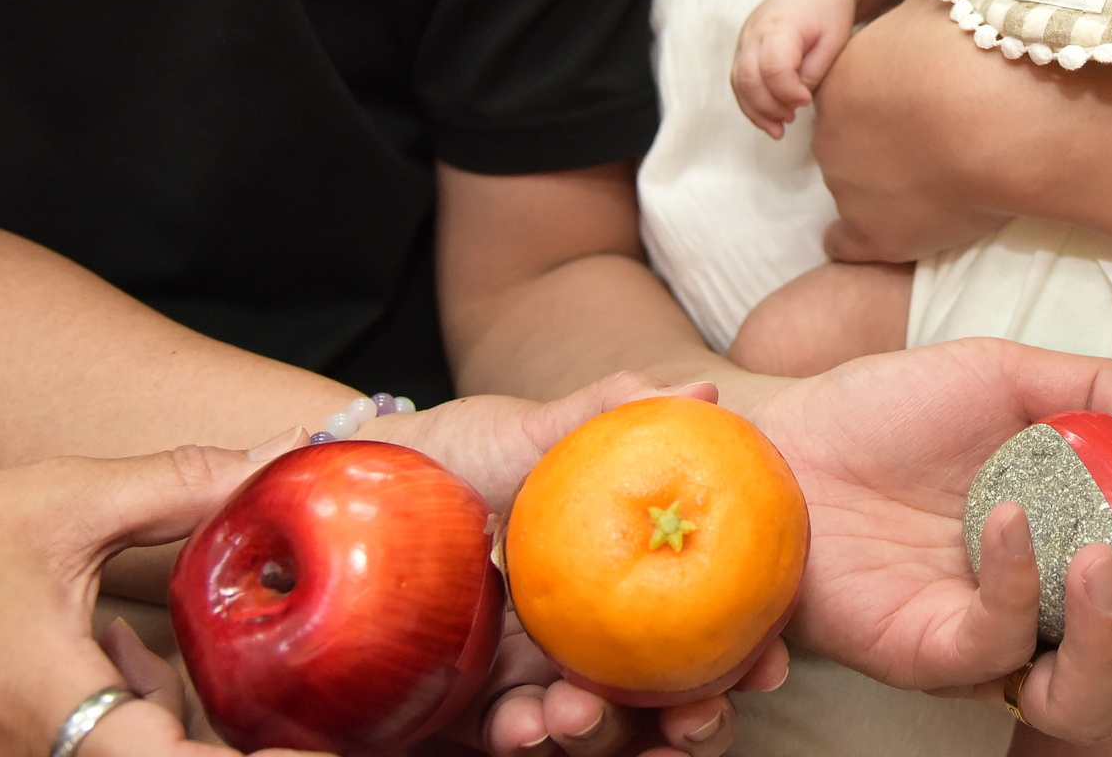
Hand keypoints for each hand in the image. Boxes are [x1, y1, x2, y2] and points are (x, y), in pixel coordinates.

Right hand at [0, 446, 319, 756]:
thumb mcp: (52, 506)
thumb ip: (176, 487)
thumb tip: (281, 458)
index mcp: (50, 713)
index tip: (325, 749)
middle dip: (222, 727)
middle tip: (262, 679)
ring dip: (168, 721)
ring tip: (135, 646)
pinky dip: (125, 725)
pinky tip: (101, 663)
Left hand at [358, 377, 783, 755]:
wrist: (341, 481)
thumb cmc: (447, 450)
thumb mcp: (531, 427)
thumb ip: (608, 412)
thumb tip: (702, 389)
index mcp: (611, 588)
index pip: (694, 637)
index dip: (741, 661)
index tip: (770, 663)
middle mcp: (575, 645)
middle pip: (655, 705)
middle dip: (688, 726)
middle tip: (694, 719)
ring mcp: (517, 684)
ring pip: (587, 736)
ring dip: (598, 739)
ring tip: (569, 717)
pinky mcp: (454, 714)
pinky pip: (505, 743)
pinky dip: (522, 742)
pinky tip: (518, 728)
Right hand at [732, 0, 857, 137]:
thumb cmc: (828, 10)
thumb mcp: (834, 40)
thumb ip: (814, 72)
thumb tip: (796, 100)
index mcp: (780, 26)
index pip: (773, 68)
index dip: (788, 92)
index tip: (807, 101)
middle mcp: (754, 32)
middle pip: (749, 79)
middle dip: (769, 107)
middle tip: (792, 118)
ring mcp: (745, 40)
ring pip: (739, 84)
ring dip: (757, 111)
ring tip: (780, 129)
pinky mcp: (744, 49)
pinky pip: (740, 81)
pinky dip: (752, 103)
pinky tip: (770, 119)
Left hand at [746, 339, 1111, 742]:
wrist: (784, 436)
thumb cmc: (888, 409)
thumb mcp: (1002, 375)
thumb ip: (1094, 389)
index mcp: (1076, 545)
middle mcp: (1043, 607)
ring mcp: (988, 638)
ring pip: (1080, 694)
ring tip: (1106, 557)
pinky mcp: (928, 651)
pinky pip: (992, 646)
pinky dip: (1014, 585)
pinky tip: (1008, 516)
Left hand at [813, 0, 1021, 261]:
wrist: (1001, 120)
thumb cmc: (978, 50)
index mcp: (844, 73)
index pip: (851, 90)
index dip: (885, 96)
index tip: (917, 101)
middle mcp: (830, 128)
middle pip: (852, 139)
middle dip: (886, 140)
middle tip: (943, 137)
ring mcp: (846, 184)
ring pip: (856, 189)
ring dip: (889, 188)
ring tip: (943, 180)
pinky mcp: (868, 233)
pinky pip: (846, 244)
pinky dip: (867, 238)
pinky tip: (898, 229)